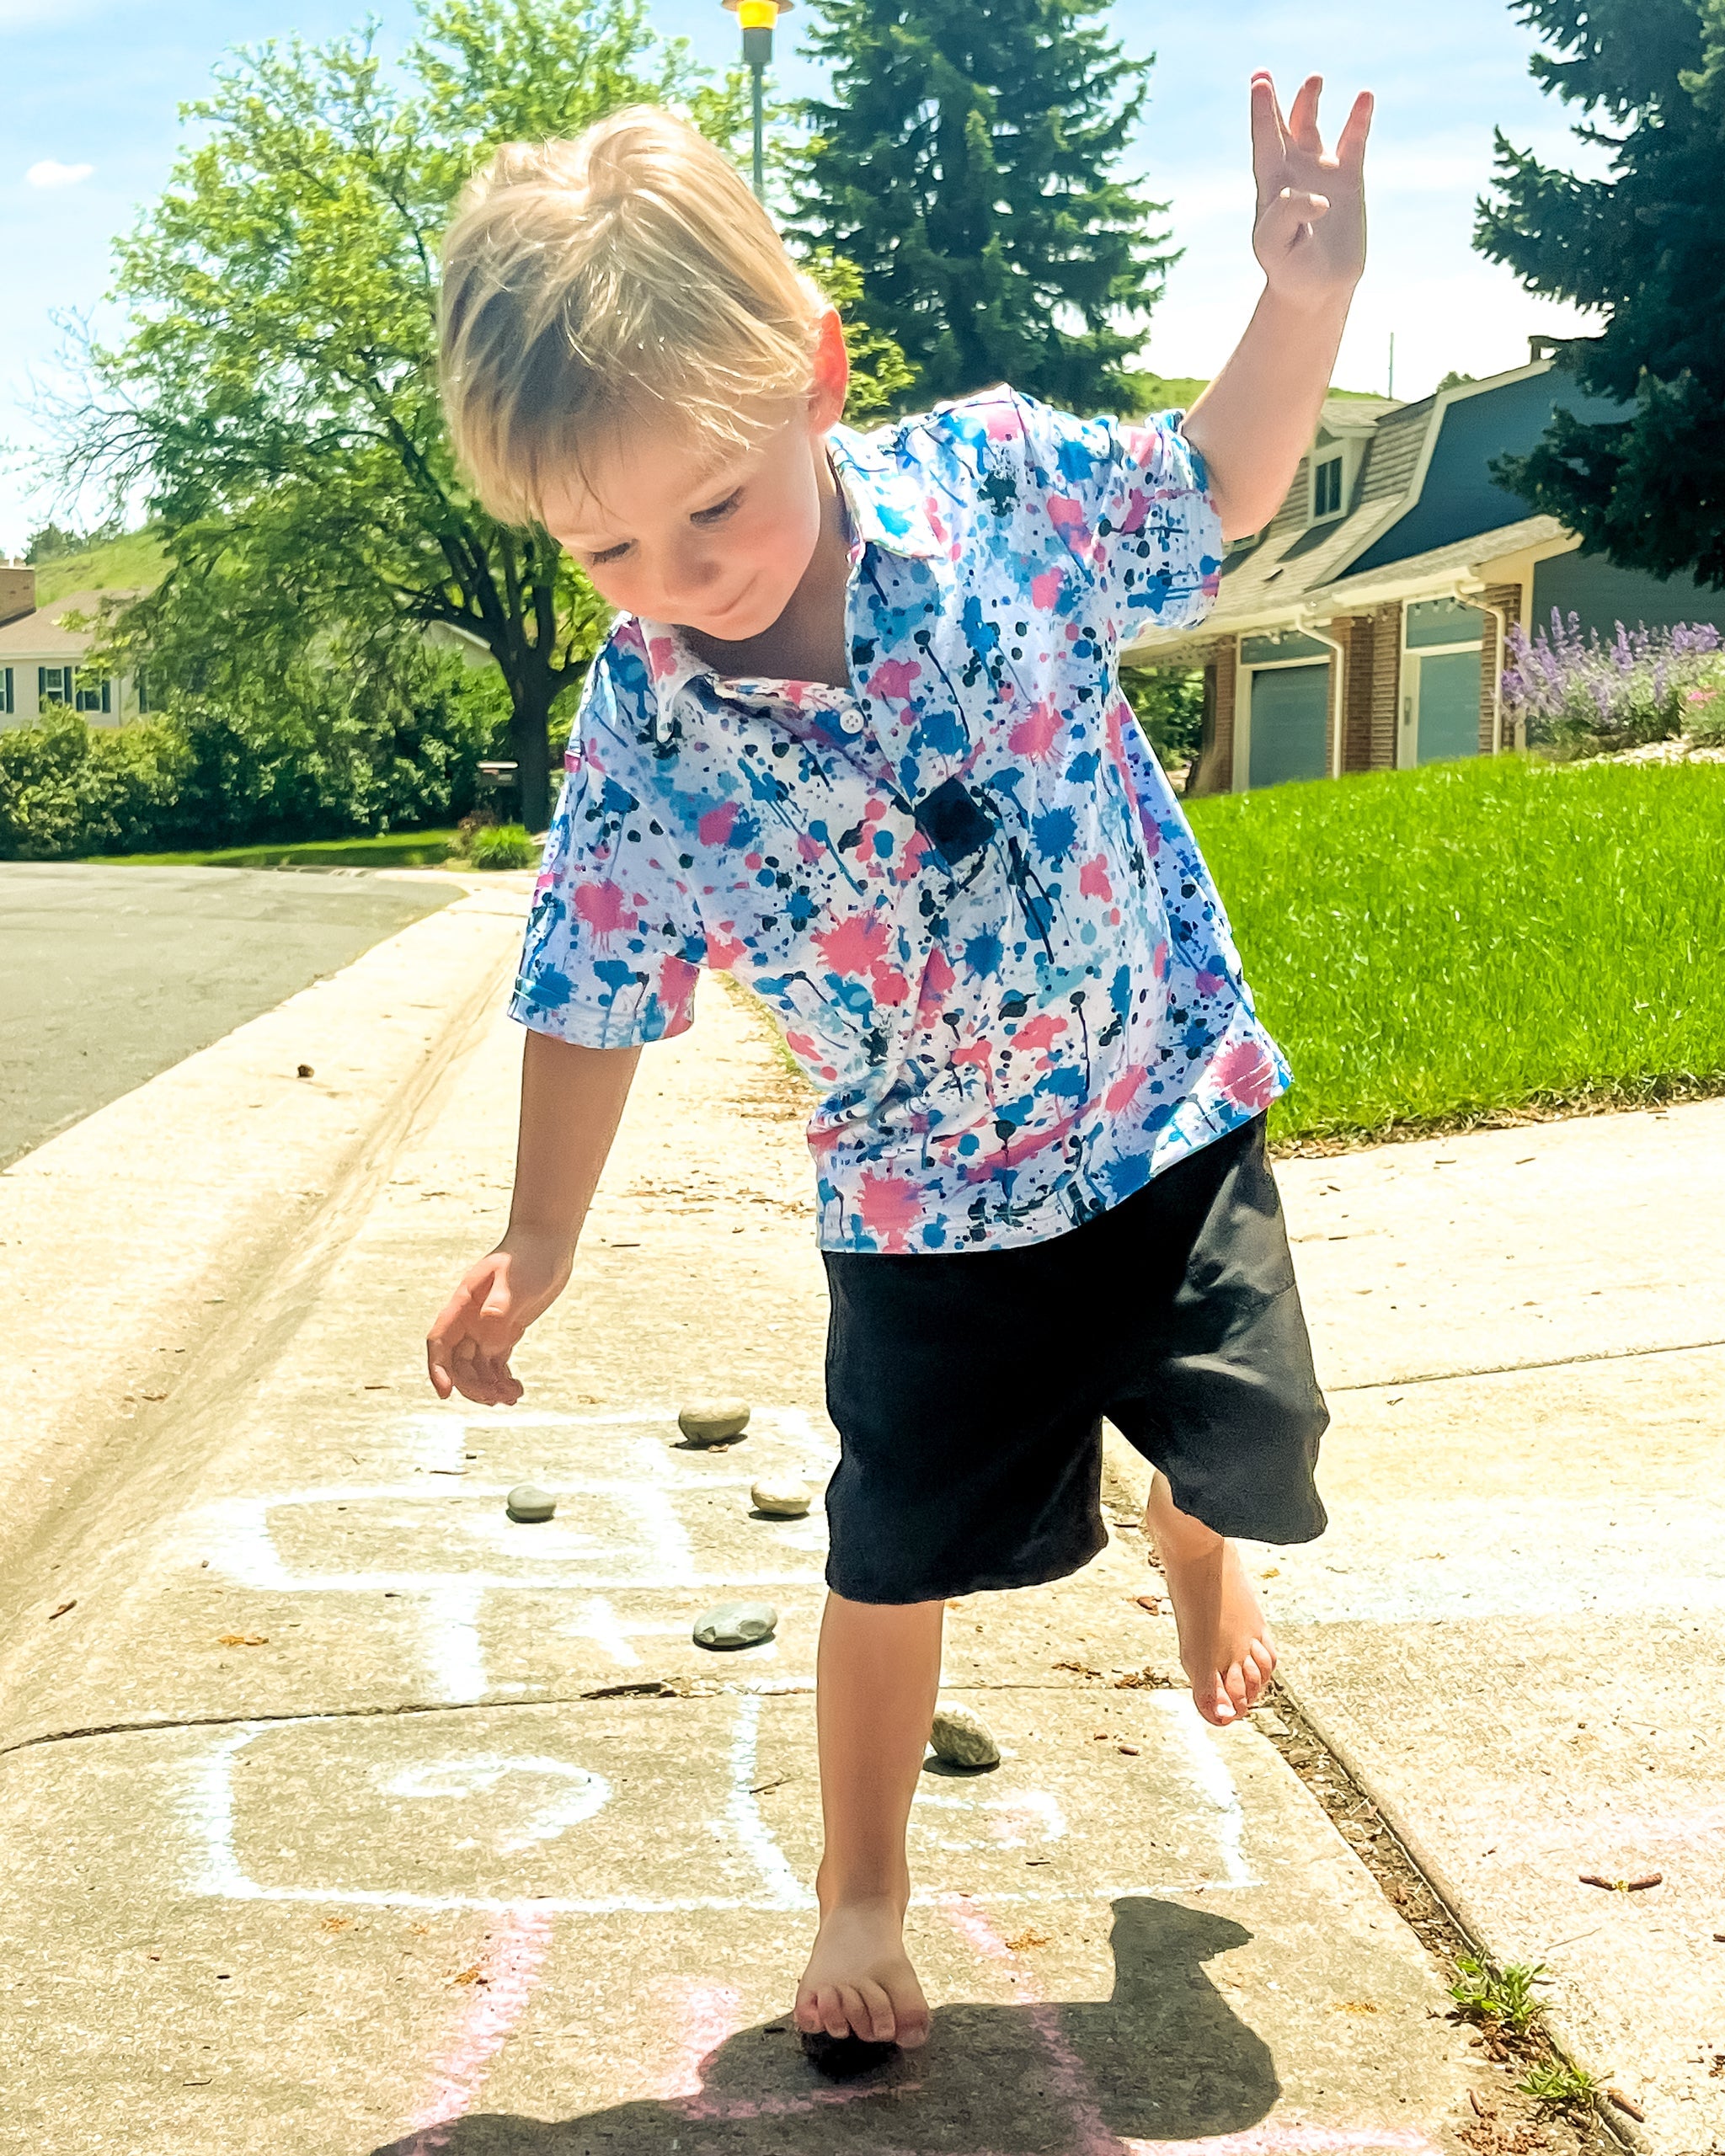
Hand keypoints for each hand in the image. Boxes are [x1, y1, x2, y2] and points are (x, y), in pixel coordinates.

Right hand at [424, 1226, 574, 1405]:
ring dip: (488, 1386)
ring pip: (477, 1367)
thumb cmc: (529, 1255)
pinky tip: (517, 1390)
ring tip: (511, 1397)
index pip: (439, 1342)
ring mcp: (487, 1327)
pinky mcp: (506, 1332)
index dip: (438, 1368)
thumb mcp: (516, 1277)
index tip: (445, 1393)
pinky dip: (502, 1379)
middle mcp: (470, 1320)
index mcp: (463, 1305)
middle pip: (458, 1362)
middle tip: (495, 1398)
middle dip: (471, 1385)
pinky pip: (496, 1364)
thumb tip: (490, 1325)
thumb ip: (502, 1300)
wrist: (547, 1244)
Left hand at [1250, 72, 1371, 308]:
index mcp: (1270, 186)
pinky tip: (1364, 98)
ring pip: (1313, 127)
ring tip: (1314, 79)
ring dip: (1311, 102)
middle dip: (1275, 101)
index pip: (1264, 142)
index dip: (1262, 113)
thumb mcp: (1276, 247)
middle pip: (1282, 128)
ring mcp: (1320, 171)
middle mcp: (1292, 171)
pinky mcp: (1348, 178)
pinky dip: (1359, 120)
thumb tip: (1316, 197)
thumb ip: (1287, 216)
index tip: (1260, 84)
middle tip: (1262, 75)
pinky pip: (1354, 142)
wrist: (1317, 287)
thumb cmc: (1289, 269)